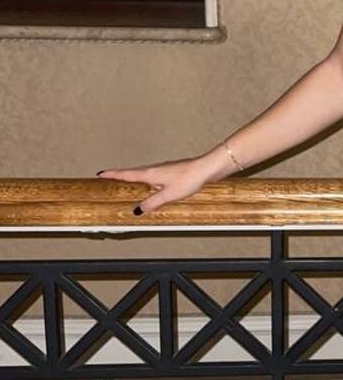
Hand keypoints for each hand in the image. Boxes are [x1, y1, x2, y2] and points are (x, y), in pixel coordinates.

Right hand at [95, 157, 213, 216]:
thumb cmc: (190, 178)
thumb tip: (138, 210)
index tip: (100, 174)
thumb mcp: (168, 195)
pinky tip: (150, 186)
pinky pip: (152, 176)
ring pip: (142, 174)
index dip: (112, 175)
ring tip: (124, 183)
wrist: (206, 169)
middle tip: (107, 178)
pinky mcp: (171, 173)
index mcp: (150, 173)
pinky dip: (144, 180)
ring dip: (131, 177)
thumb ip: (152, 203)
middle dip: (119, 176)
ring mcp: (163, 170)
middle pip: (132, 173)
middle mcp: (154, 170)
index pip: (126, 174)